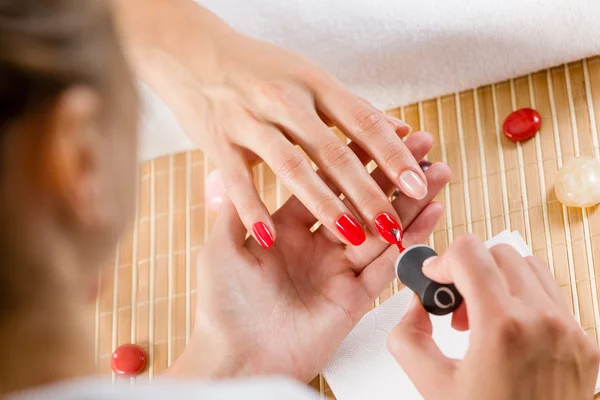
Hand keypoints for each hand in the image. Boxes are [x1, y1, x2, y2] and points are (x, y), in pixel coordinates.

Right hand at [120, 0, 426, 248]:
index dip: (393, 153)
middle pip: (334, 150)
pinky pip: (238, 180)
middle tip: (395, 224)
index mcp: (313, 82)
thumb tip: (400, 130)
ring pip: (293, 167)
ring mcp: (249, 120)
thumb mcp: (307, 78)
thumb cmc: (256, 68)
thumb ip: (350, 108)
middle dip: (368, 190)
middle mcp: (284, 99)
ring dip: (324, 203)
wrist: (189, 51)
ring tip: (351, 235)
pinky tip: (270, 238)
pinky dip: (252, 209)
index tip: (421, 182)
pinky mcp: (217, 141)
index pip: (362, 120)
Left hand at [165, 132, 448, 381]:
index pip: (326, 182)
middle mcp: (317, 245)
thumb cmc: (222, 304)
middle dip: (392, 172)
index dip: (352, 156)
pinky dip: (410, 239)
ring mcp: (338, 271)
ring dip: (410, 200)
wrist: (235, 358)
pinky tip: (432, 213)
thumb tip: (237, 165)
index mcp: (286, 227)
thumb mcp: (223, 246)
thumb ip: (238, 206)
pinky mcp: (354, 298)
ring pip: (381, 227)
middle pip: (361, 199)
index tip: (377, 130)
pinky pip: (387, 265)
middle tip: (422, 144)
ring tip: (438, 172)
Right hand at [389, 235, 599, 399]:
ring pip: (529, 267)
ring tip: (483, 317)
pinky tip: (509, 331)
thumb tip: (417, 304)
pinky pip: (552, 295)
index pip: (470, 254)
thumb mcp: (430, 384)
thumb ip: (407, 335)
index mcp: (503, 329)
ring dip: (498, 281)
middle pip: (498, 253)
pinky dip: (523, 299)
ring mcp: (570, 331)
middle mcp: (544, 322)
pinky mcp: (585, 343)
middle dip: (469, 271)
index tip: (435, 278)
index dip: (443, 260)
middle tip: (456, 306)